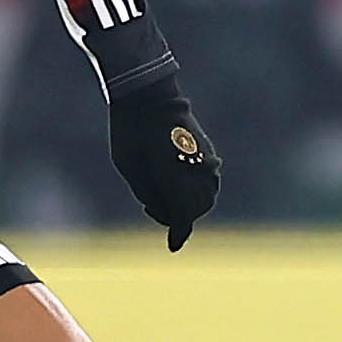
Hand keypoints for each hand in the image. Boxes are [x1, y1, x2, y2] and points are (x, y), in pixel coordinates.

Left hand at [107, 78, 221, 248]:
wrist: (147, 96)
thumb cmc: (130, 132)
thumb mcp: (129, 168)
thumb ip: (150, 194)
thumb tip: (165, 215)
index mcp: (171, 172)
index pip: (183, 213)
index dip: (178, 231)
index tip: (173, 246)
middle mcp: (194, 166)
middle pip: (197, 208)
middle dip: (180, 216)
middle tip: (154, 208)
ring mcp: (204, 157)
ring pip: (208, 196)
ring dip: (191, 204)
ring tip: (166, 194)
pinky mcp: (207, 150)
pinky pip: (211, 180)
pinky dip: (198, 189)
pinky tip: (178, 182)